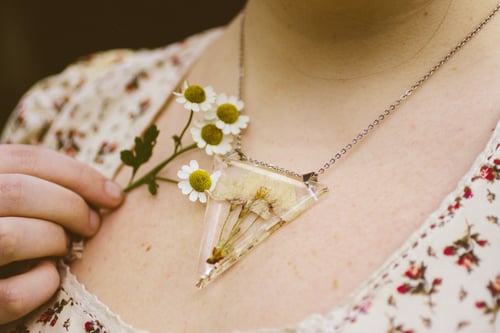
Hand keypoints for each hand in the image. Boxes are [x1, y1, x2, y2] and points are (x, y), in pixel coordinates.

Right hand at [0, 144, 123, 323]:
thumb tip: (104, 192)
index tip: (115, 195)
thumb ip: (41, 191)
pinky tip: (49, 277)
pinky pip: (12, 294)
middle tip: (94, 226)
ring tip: (65, 248)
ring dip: (54, 241)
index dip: (79, 175)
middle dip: (72, 208)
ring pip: (11, 238)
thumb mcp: (17, 203)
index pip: (27, 159)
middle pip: (19, 192)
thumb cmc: (13, 243)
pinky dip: (43, 285)